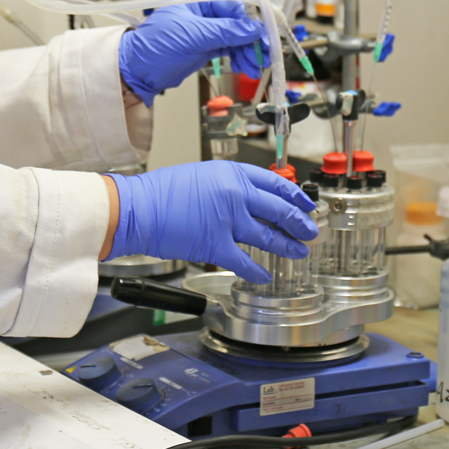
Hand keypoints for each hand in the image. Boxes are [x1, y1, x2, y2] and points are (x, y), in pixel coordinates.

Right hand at [105, 160, 317, 282]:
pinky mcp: (217, 245)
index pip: (276, 182)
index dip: (295, 196)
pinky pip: (246, 261)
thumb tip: (249, 200)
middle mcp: (235, 195)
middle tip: (310, 231)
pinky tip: (266, 275)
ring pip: (269, 236)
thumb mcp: (202, 176)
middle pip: (279, 209)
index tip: (305, 204)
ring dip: (287, 246)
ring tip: (299, 252)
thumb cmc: (162, 192)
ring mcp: (228, 221)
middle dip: (300, 222)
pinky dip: (258, 271)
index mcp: (232, 173)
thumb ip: (228, 186)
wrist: (139, 208)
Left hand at [118, 0, 265, 105]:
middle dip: (251, 40)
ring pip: (237, 37)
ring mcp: (207, 29)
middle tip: (262, 56)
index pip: (234, 5)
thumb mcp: (192, 35)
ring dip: (248, 52)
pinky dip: (240, 57)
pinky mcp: (207, 45)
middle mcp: (206, 10)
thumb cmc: (155, 45)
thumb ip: (225, 31)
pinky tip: (246, 66)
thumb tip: (252, 29)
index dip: (251, 22)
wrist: (138, 69)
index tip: (263, 37)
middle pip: (239, 22)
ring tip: (254, 67)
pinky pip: (230, 48)